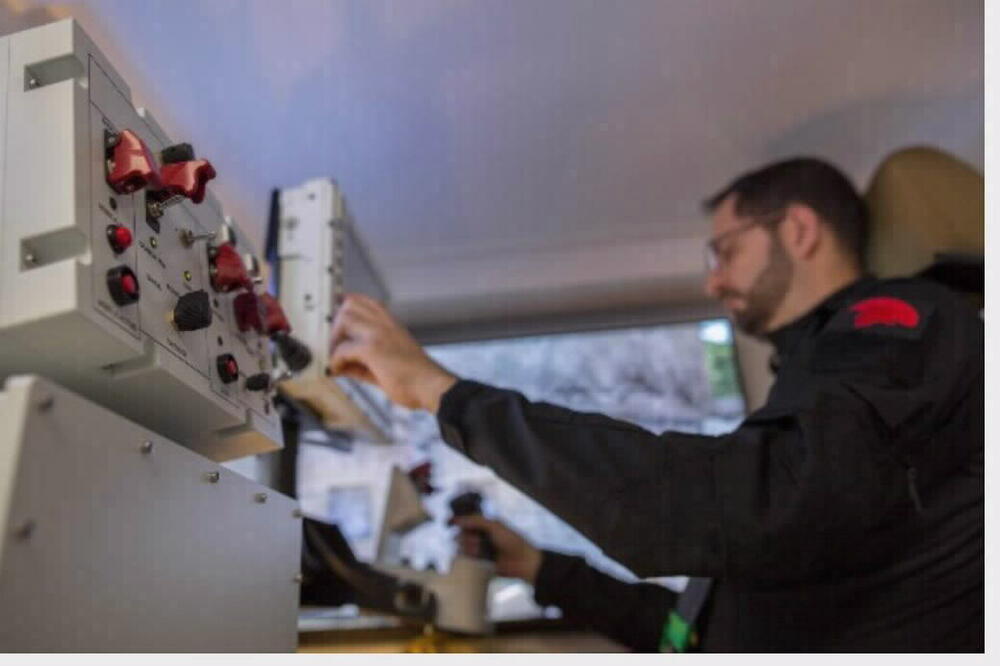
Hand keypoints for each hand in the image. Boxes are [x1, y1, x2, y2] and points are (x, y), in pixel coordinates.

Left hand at [328, 293, 457, 411]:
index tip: (336, 316)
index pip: (366, 301)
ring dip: (334, 339)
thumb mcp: (389, 363)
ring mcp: (379, 334)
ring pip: (344, 319)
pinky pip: (342, 349)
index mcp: (392, 325)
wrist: (432, 387)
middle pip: (350, 305)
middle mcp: (386, 324)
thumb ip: (363, 361)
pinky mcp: (373, 349)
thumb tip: (342, 365)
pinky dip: (336, 361)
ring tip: (336, 357)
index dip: (348, 305)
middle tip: (335, 345)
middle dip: (336, 324)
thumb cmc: (417, 379)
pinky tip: (339, 370)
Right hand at [451, 515, 542, 584]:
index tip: (450, 521)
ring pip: (466, 545)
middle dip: (466, 535)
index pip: (469, 520)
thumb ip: (476, 520)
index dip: (460, 520)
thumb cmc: (510, 540)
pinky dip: (469, 555)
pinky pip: (469, 556)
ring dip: (469, 546)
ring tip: (478, 549)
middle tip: (474, 539)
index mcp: (488, 524)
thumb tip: (458, 519)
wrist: (522, 561)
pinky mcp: (481, 561)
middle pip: (465, 533)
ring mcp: (482, 548)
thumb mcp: (494, 525)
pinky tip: (474, 555)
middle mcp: (483, 535)